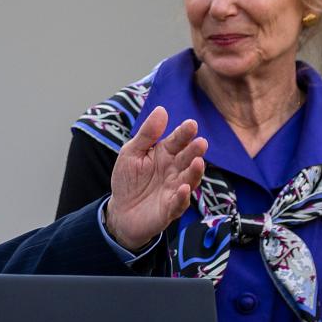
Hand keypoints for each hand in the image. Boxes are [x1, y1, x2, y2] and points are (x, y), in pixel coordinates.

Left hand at [106, 106, 206, 248]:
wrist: (121, 212)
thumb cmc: (128, 180)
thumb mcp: (131, 153)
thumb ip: (147, 134)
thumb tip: (161, 109)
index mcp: (165, 154)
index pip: (177, 141)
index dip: (184, 133)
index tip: (191, 124)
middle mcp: (174, 170)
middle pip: (187, 159)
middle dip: (194, 151)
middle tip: (201, 142)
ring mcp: (175, 189)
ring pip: (189, 179)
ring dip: (195, 172)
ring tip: (198, 162)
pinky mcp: (171, 209)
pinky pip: (179, 203)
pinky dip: (182, 197)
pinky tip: (183, 188)